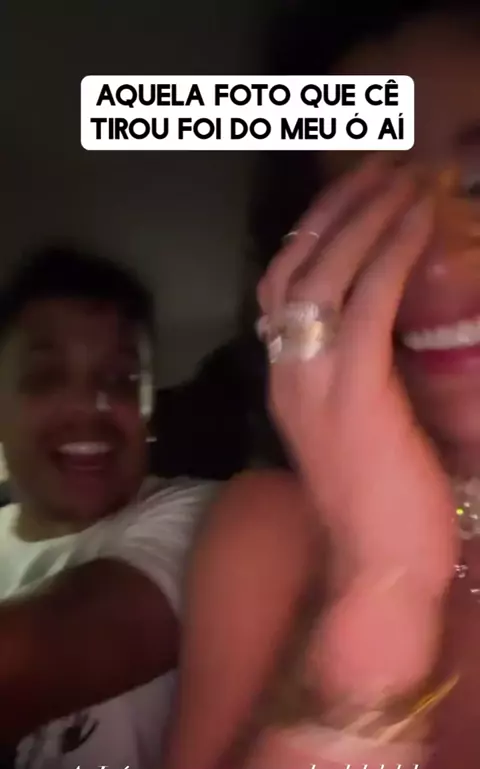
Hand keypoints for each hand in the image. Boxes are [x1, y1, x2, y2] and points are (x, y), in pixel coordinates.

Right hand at [257, 157, 456, 701]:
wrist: (378, 569)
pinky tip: (416, 221)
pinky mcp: (353, 393)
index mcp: (288, 381)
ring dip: (366, 217)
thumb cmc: (380, 502)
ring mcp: (314, 383)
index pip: (283, 289)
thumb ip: (356, 373)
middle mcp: (288, 374)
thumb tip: (387, 320)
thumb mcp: (359, 425)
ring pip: (327, 276)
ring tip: (401, 177)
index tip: (351, 194)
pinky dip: (390, 254)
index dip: (313, 233)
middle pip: (296, 268)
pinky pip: (367, 303)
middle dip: (336, 209)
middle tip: (378, 166)